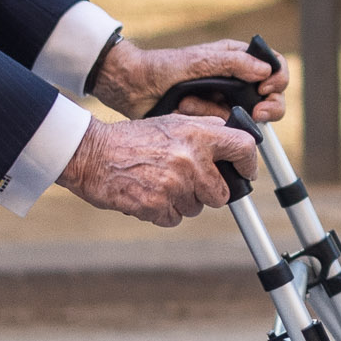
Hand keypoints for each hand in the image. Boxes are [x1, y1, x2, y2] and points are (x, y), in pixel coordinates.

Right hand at [59, 111, 255, 226]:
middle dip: (208, 192)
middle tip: (186, 180)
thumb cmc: (132, 138)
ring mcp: (174, 185)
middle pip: (221, 193)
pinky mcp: (157, 206)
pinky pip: (175, 219)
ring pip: (197, 208)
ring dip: (183, 201)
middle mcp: (190, 160)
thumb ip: (204, 129)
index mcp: (198, 135)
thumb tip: (232, 139)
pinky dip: (164, 212)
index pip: (244, 148)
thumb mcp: (171, 121)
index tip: (245, 173)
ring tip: (160, 182)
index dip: (249, 164)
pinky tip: (149, 193)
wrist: (92, 154)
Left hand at [93, 36, 290, 120]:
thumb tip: (265, 71)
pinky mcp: (211, 121)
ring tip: (189, 102)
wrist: (133, 87)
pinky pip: (222, 129)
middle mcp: (235, 82)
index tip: (267, 89)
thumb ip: (233, 63)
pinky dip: (204, 120)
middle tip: (257, 113)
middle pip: (270, 98)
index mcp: (237, 60)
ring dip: (216, 113)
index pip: (273, 67)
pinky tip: (185, 110)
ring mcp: (224, 102)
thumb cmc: (164, 66)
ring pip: (245, 118)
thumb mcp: (199, 60)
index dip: (278, 79)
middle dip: (266, 107)